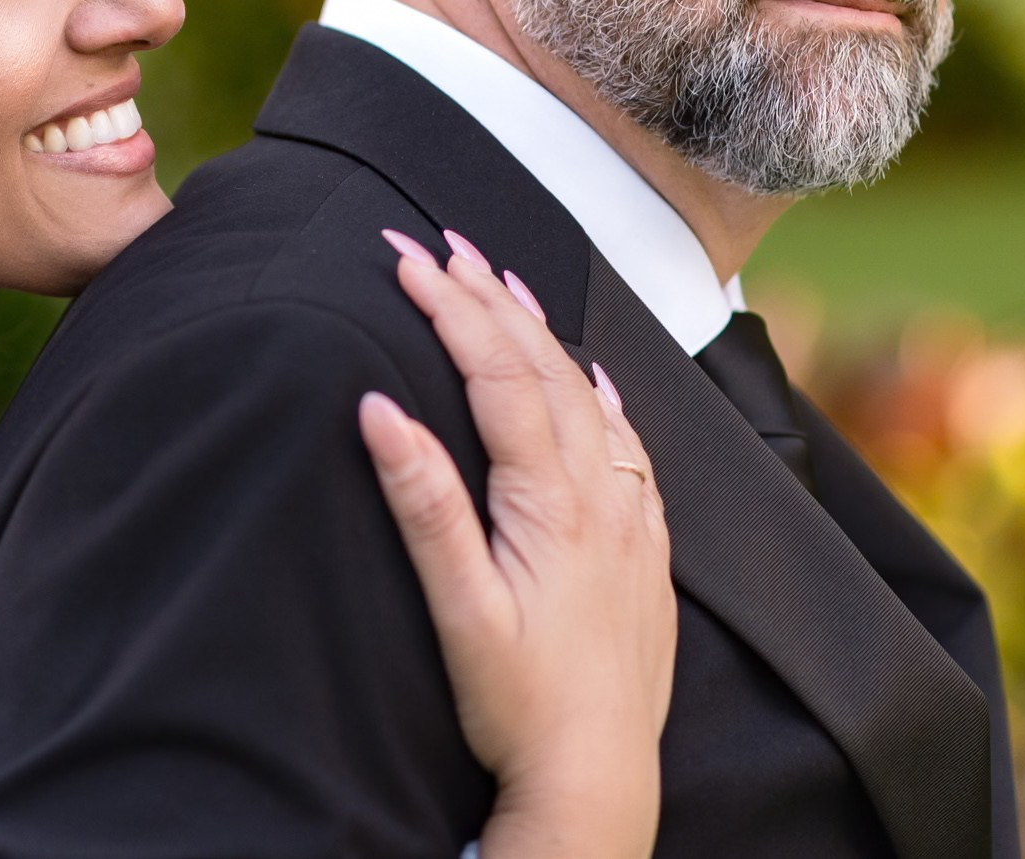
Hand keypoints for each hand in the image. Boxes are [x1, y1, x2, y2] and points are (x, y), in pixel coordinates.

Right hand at [358, 230, 673, 858]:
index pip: (499, 375)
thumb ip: (424, 503)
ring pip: (589, 395)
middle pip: (544, 368)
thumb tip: (380, 409)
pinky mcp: (644, 549)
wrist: (598, 782)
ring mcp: (631, 520)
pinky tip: (592, 372)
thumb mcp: (458, 608)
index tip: (406, 259)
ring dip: (541, 331)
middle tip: (440, 243)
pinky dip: (602, 393)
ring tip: (500, 277)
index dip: (452, 309)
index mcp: (551, 503)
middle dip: (487, 298)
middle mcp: (602, 497)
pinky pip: (630, 444)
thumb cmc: (517, 705)